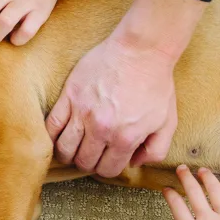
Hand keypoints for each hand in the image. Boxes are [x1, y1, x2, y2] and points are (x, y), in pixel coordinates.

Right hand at [46, 0, 202, 176]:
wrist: (142, 50)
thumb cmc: (157, 84)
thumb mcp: (168, 122)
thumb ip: (155, 150)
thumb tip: (134, 163)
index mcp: (125, 138)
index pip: (107, 169)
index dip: (108, 167)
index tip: (108, 159)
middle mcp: (101, 129)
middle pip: (83, 162)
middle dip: (88, 163)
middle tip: (92, 153)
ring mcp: (82, 112)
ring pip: (64, 148)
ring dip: (68, 154)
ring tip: (74, 147)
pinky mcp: (70, 95)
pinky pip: (52, 124)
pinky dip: (52, 136)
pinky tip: (58, 136)